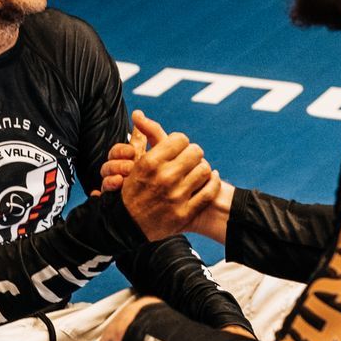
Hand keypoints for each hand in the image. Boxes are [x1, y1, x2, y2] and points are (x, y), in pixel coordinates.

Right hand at [117, 111, 221, 239]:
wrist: (127, 227)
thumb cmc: (131, 191)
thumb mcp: (134, 163)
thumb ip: (141, 137)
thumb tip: (138, 114)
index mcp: (150, 163)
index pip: (180, 139)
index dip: (181, 142)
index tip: (178, 148)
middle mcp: (163, 178)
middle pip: (195, 152)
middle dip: (194, 153)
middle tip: (190, 158)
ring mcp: (176, 197)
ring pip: (205, 170)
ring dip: (203, 168)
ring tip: (197, 171)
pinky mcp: (185, 213)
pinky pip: (209, 191)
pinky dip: (213, 182)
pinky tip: (210, 179)